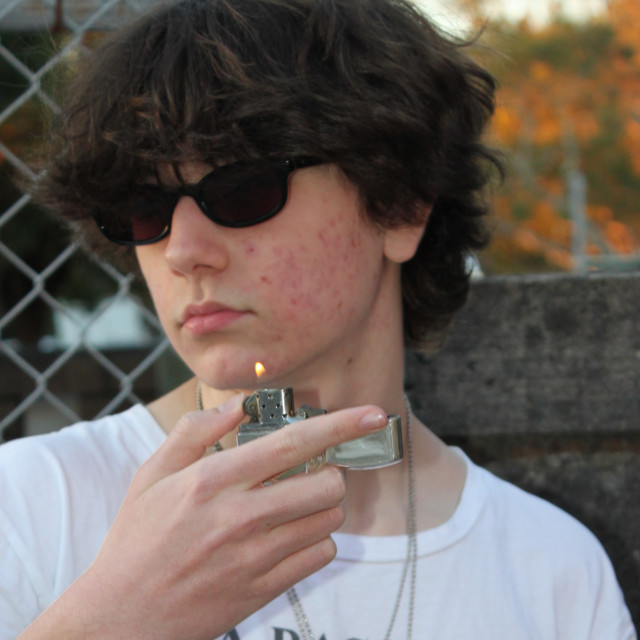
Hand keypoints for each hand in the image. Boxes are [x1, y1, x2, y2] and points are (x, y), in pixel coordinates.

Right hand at [22, 397, 388, 639]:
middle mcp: (240, 517)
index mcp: (213, 480)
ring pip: (329, 519)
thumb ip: (196, 431)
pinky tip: (287, 536)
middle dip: (329, 471)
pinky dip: (315, 540)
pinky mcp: (264, 589)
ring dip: (321, 505)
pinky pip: (320, 556)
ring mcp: (256, 558)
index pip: (293, 443)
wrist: (122, 617)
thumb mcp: (152, 475)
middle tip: (309, 473)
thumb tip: (238, 405)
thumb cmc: (137, 539)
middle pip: (327, 484)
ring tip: (292, 506)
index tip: (373, 413)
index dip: (340, 424)